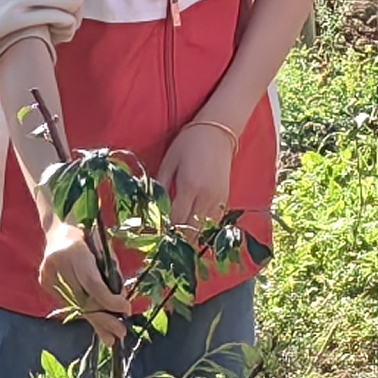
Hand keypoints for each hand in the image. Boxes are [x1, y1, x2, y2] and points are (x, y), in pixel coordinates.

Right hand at [37, 193, 127, 341]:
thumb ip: (111, 275)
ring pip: (74, 304)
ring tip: (109, 336)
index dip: (110, 301)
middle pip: (82, 299)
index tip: (126, 310)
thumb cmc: (88, 235)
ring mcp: (48, 273)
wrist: (58, 226)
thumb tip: (120, 305)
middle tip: (119, 334)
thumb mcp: (103, 250)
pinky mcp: (44, 280)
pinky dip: (83, 310)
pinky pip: (67, 301)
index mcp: (76, 250)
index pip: (93, 283)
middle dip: (103, 319)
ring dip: (94, 321)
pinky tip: (95, 321)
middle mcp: (58, 263)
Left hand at [157, 113, 239, 231]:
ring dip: (191, 235)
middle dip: (178, 239)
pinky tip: (192, 229)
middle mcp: (206, 196)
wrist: (218, 132)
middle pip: (191, 229)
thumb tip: (152, 207)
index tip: (156, 238)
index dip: (166, 231)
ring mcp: (218, 199)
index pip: (177, 219)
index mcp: (190, 186)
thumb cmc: (188, 143)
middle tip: (166, 245)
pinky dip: (202, 228)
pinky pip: (214, 221)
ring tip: (178, 241)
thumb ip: (161, 185)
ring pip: (204, 229)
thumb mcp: (169, 161)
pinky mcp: (225, 198)